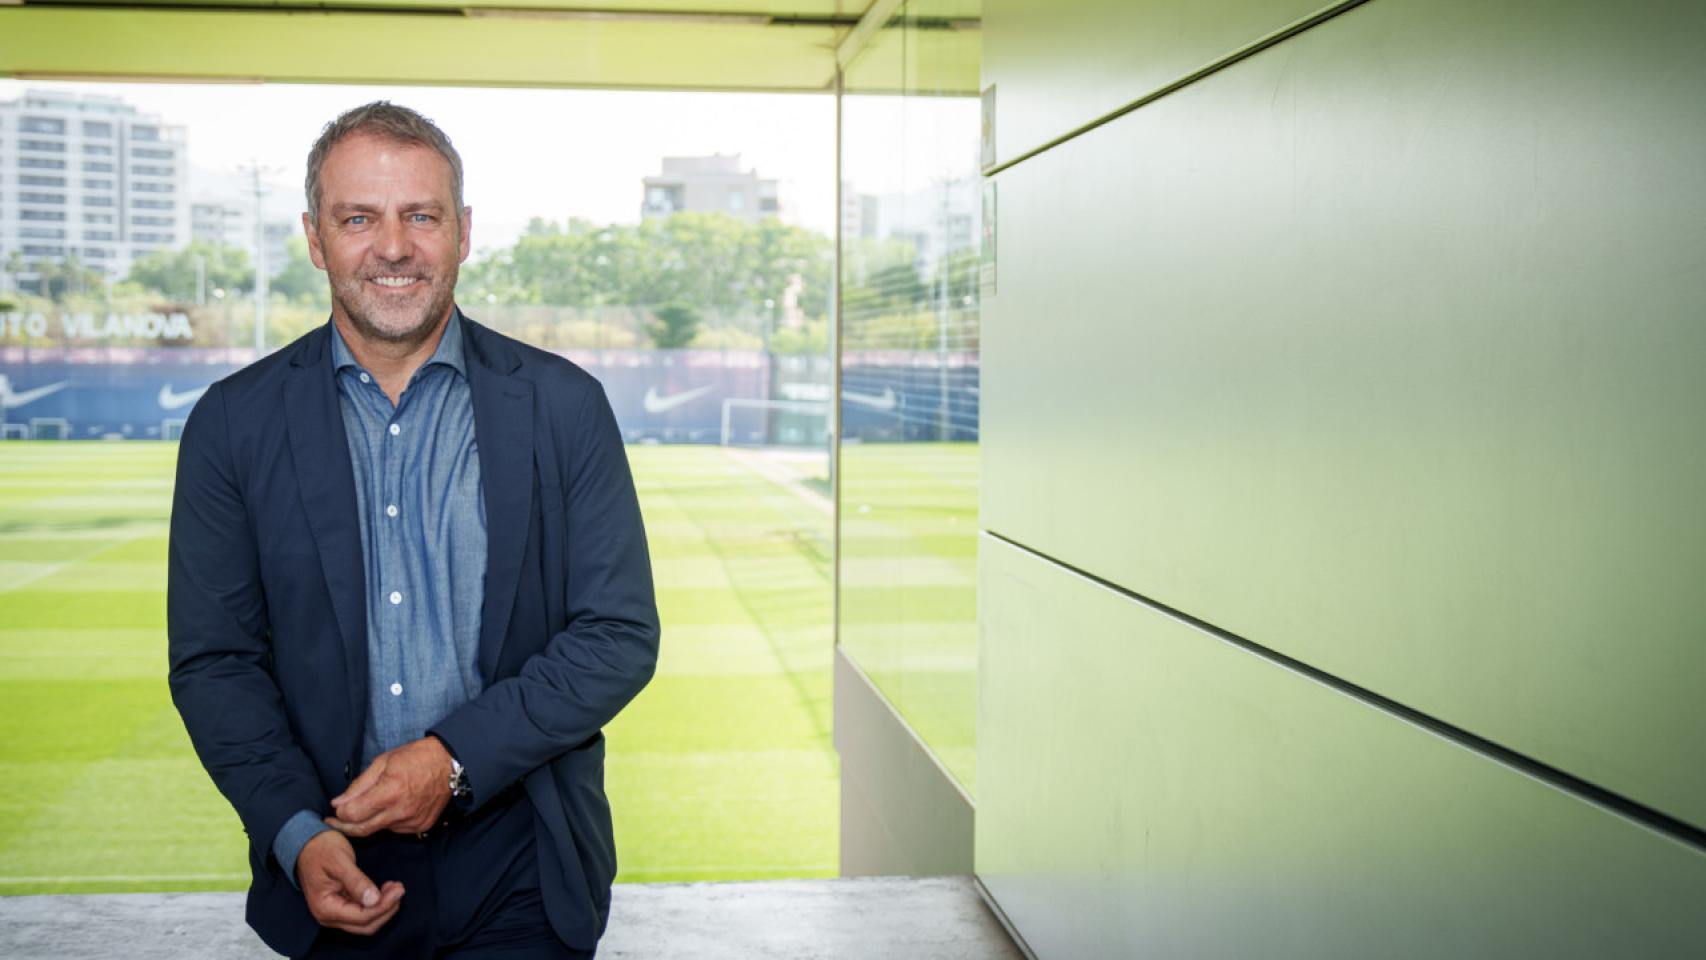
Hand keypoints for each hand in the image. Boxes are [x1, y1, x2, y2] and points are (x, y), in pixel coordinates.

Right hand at [296, 830, 403, 934]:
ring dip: (384, 908)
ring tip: (395, 888)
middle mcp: (328, 917)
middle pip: (366, 925)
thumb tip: (374, 900)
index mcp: (325, 908)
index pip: (362, 917)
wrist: (307, 843)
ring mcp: (334, 914)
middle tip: (400, 888)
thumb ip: (356, 882)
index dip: (384, 906)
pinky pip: (363, 913)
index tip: (399, 890)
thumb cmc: (321, 849)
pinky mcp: (341, 906)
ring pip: (366, 922)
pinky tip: (386, 890)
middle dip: (387, 909)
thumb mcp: (340, 862)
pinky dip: (377, 905)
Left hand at [326, 737, 452, 837]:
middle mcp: (400, 812)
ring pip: (379, 829)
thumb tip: (338, 803)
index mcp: (389, 793)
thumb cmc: (416, 757)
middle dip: (345, 826)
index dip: (340, 813)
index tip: (335, 810)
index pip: (352, 815)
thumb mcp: (383, 762)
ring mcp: (412, 822)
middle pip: (362, 830)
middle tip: (335, 820)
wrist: (450, 763)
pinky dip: (388, 821)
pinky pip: (395, 829)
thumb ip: (359, 785)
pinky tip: (392, 807)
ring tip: (371, 806)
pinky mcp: (420, 826)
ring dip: (370, 821)